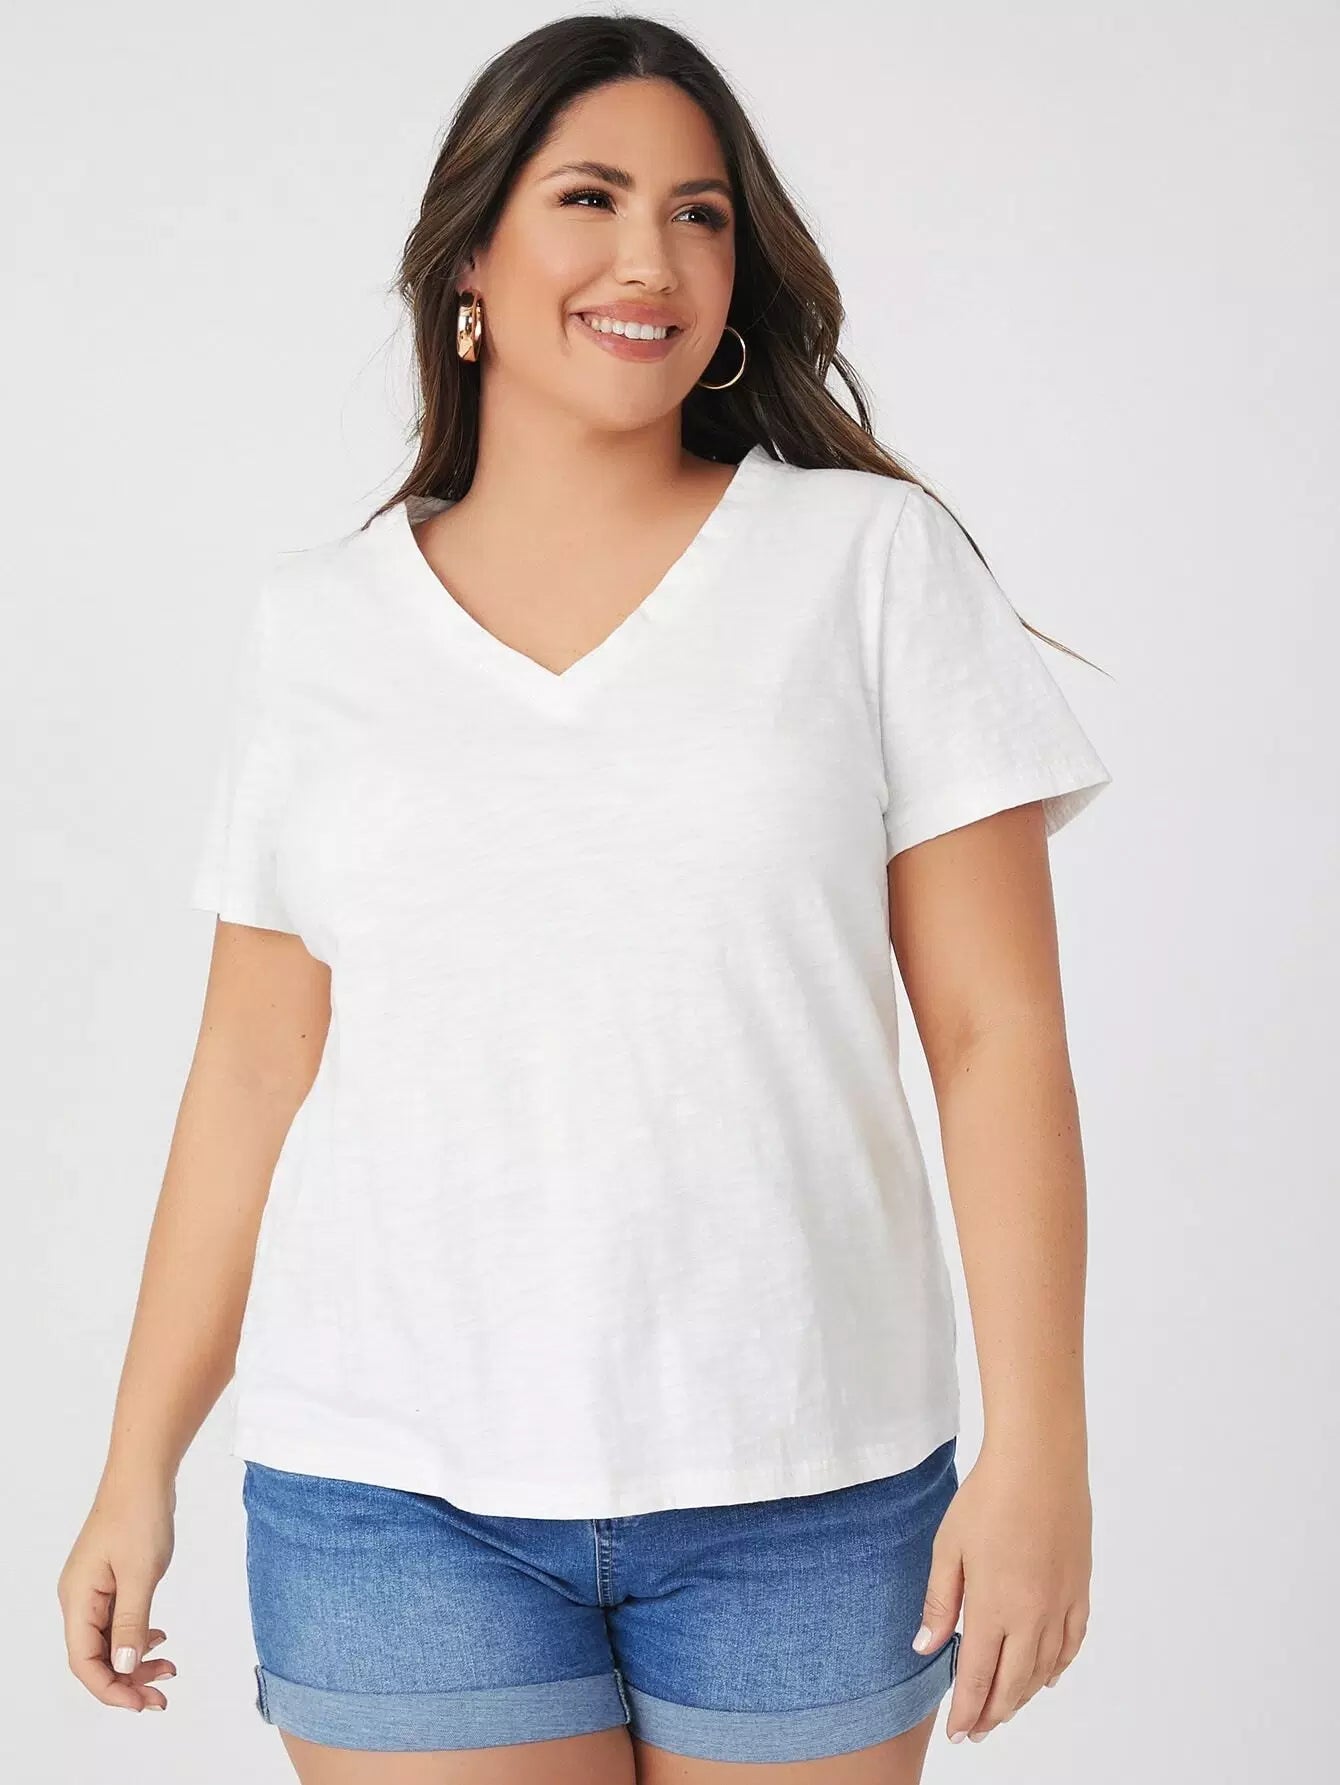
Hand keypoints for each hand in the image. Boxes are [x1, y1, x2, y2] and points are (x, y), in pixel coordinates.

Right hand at [57, 1477, 178, 1711]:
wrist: (143, 1474)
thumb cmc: (139, 1515)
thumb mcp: (140, 1574)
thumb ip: (132, 1623)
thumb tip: (125, 1669)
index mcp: (78, 1600)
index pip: (84, 1663)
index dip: (111, 1689)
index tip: (142, 1703)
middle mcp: (79, 1599)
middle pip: (96, 1657)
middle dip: (127, 1680)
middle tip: (163, 1693)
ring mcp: (93, 1589)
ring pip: (109, 1641)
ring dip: (135, 1660)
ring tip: (168, 1668)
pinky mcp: (110, 1580)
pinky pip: (118, 1621)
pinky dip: (137, 1636)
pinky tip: (159, 1639)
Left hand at [912, 1436, 1091, 1742]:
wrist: (1039, 1462)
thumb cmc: (987, 1497)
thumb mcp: (948, 1548)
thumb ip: (940, 1602)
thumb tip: (926, 1647)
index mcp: (995, 1608)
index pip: (980, 1677)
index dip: (967, 1710)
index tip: (958, 1732)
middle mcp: (1033, 1616)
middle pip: (1014, 1684)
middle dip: (993, 1713)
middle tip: (977, 1731)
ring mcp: (1061, 1605)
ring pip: (1044, 1670)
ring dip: (1024, 1696)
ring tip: (1004, 1709)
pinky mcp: (1079, 1589)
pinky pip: (1071, 1644)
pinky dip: (1058, 1668)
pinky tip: (1047, 1676)